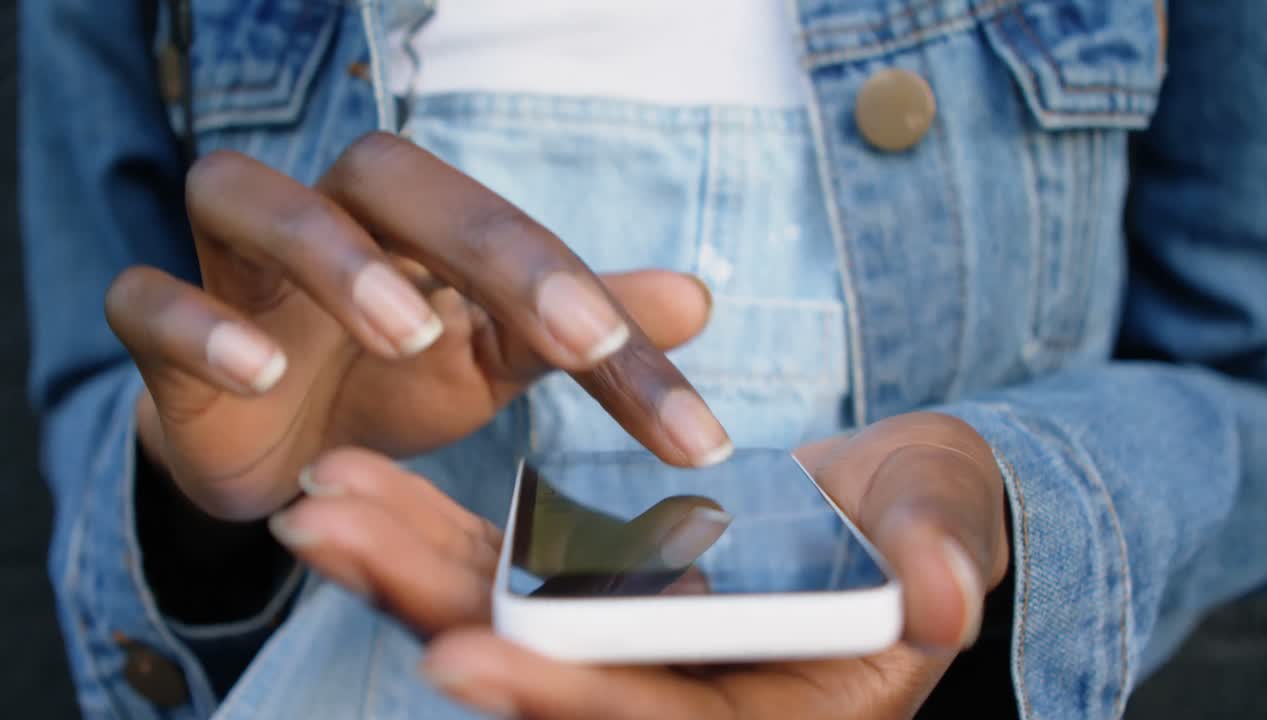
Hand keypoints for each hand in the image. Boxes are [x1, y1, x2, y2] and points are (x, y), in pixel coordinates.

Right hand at [106, 133, 727, 519]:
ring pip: (243, 196)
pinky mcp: (163, 335)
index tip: (685, 423)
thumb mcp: (493, 361)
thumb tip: (697, 297)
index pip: (514, 240)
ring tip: (406, 334)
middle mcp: (328, 222)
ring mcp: (234, 270)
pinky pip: (146, 299)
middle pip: (386, 175)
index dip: (601, 312)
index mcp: (416, 228)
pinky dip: (195, 324)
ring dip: (331, 256)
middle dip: (483, 245)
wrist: (269, 448)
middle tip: (573, 337)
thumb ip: (577, 331)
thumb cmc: (387, 385)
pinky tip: (259, 372)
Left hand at [274, 412, 1007, 718]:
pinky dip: (436, 534)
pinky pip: (507, 569)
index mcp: (769, 711)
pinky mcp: (597, 592)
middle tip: (327, 539)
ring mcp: (626, 649)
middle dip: (434, 610)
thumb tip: (947, 600)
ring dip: (405, 567)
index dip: (565, 697)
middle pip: (545, 676)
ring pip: (504, 622)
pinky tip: (360, 487)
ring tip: (316, 505)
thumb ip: (944, 555)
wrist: (891, 503)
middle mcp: (682, 700)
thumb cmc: (932, 516)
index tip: (460, 650)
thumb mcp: (947, 523)